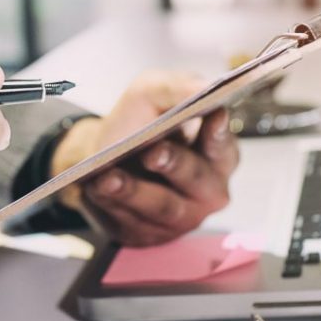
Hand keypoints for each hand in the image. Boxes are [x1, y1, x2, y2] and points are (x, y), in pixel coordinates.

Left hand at [51, 72, 238, 246]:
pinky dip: (113, 205)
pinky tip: (96, 190)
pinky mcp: (148, 234)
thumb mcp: (152, 93)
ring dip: (134, 191)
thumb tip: (203, 87)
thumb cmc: (137, 124)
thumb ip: (177, 86)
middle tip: (152, 152)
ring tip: (108, 176)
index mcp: (218, 156)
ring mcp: (180, 218)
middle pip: (197, 181)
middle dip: (174, 164)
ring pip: (161, 207)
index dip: (218, 135)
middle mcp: (207, 191)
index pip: (224, 148)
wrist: (100, 157)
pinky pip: (133, 223)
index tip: (212, 116)